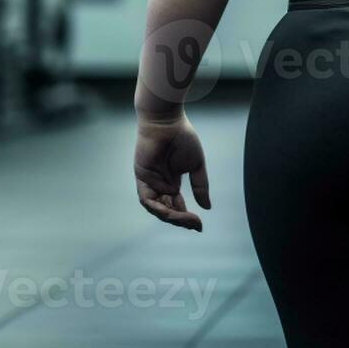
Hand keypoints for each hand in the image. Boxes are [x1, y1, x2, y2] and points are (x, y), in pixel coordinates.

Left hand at [134, 115, 210, 231]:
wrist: (167, 121)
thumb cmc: (182, 138)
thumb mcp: (196, 166)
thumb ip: (200, 186)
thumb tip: (207, 207)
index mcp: (171, 181)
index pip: (176, 206)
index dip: (186, 217)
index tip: (199, 225)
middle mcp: (159, 184)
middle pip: (168, 210)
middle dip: (181, 220)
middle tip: (195, 224)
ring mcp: (150, 182)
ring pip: (157, 208)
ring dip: (171, 216)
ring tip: (187, 219)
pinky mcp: (141, 178)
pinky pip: (147, 200)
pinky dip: (158, 208)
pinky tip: (171, 211)